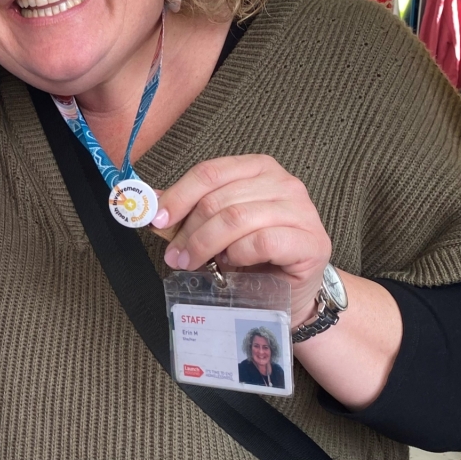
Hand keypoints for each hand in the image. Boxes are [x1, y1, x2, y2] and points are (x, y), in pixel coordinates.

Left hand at [151, 155, 331, 324]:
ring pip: (237, 218)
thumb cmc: (253, 256)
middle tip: (174, 255)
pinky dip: (238, 254)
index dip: (178, 196)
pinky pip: (261, 241)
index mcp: (258, 168)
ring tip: (195, 262)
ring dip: (206, 244)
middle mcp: (283, 183)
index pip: (209, 172)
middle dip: (189, 230)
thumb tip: (149, 199)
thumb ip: (188, 210)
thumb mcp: (216, 227)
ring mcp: (301, 210)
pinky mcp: (311, 241)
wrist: (291, 291)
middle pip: (220, 199)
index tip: (158, 220)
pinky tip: (232, 263)